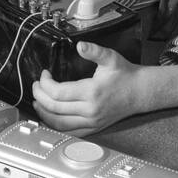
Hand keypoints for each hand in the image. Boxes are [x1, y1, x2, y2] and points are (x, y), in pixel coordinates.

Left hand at [31, 42, 145, 134]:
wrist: (140, 92)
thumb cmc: (125, 75)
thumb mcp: (110, 58)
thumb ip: (94, 51)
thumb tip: (80, 45)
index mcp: (92, 92)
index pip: (57, 92)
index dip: (45, 83)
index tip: (44, 75)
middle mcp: (90, 110)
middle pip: (54, 108)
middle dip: (40, 96)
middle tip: (37, 86)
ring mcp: (91, 121)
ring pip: (58, 123)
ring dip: (44, 113)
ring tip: (37, 102)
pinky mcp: (93, 128)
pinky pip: (69, 132)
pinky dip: (55, 127)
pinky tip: (50, 118)